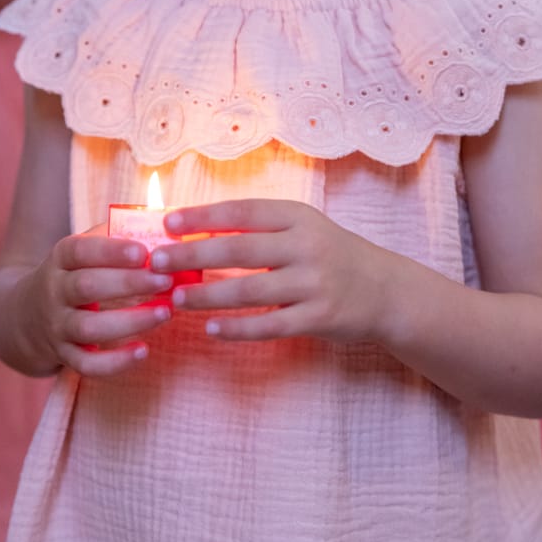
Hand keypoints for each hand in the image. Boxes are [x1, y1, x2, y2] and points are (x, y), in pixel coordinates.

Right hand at [29, 223, 174, 375]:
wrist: (23, 316)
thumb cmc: (74, 273)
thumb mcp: (83, 249)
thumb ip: (116, 236)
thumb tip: (166, 228)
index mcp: (60, 258)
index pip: (80, 250)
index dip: (111, 251)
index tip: (143, 251)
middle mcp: (54, 291)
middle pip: (87, 287)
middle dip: (129, 283)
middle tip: (166, 280)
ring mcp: (57, 326)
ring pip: (89, 328)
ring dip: (130, 321)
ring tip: (165, 312)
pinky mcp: (63, 355)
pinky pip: (87, 365)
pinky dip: (115, 362)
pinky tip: (143, 351)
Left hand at [151, 198, 392, 342]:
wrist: (383, 289)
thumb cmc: (330, 255)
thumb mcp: (302, 228)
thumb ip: (259, 229)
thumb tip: (196, 232)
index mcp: (298, 217)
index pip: (242, 212)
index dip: (202, 216)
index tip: (167, 223)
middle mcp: (306, 246)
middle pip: (239, 249)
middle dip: (193, 255)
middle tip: (157, 262)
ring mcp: (314, 283)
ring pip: (249, 290)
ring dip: (207, 296)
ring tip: (175, 299)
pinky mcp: (318, 318)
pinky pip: (269, 326)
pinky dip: (237, 329)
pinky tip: (211, 329)